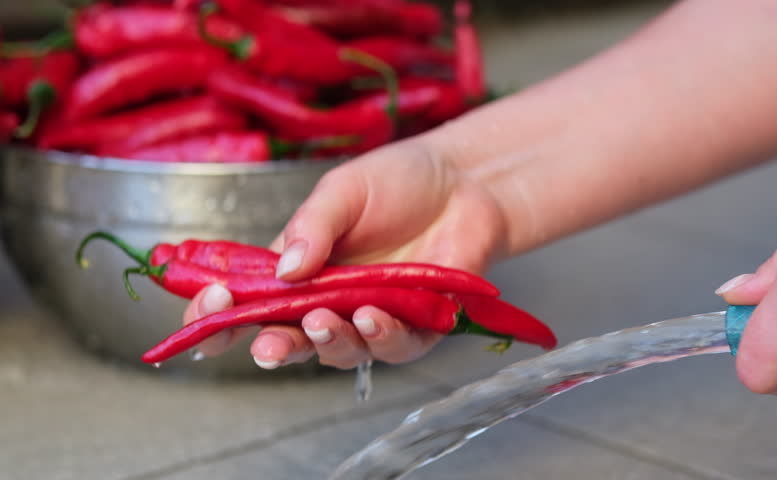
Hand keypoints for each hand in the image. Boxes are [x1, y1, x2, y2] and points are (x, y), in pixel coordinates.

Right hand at [182, 136, 507, 369]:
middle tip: (264, 345)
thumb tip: (283, 267)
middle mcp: (330, 300)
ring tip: (324, 321)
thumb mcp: (343, 190)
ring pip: (341, 351)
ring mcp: (371, 316)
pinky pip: (395, 346)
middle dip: (273, 346)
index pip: (251, 300)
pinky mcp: (417, 327)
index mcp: (299, 269)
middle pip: (291, 338)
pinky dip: (382, 336)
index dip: (222, 315)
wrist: (464, 182)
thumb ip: (312, 226)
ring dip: (329, 343)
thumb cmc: (398, 182)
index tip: (206, 312)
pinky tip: (373, 316)